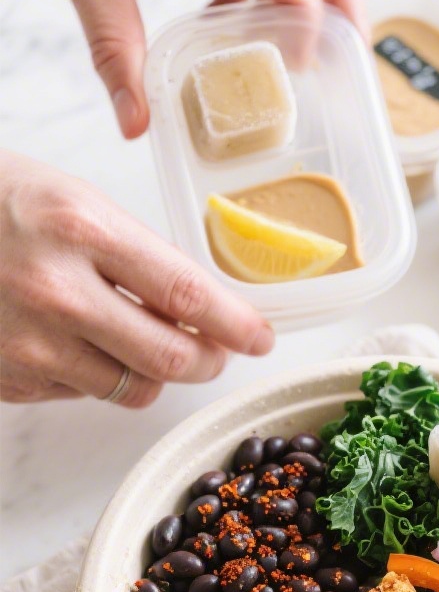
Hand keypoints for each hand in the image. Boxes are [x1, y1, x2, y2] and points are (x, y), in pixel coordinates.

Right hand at [0, 152, 273, 406]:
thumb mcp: (68, 198)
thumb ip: (132, 250)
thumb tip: (193, 302)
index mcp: (80, 229)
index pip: (185, 292)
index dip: (235, 323)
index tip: (261, 337)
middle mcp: (57, 293)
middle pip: (168, 357)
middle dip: (207, 361)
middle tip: (218, 352)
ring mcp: (29, 344)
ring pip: (130, 387)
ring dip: (154, 372)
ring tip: (146, 342)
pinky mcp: (10, 379)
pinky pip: (82, 393)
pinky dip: (97, 375)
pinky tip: (78, 341)